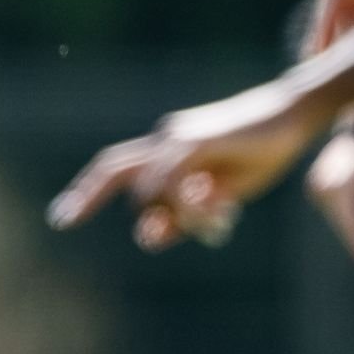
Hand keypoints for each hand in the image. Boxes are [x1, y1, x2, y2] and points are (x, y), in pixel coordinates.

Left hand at [48, 82, 319, 250]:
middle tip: (61, 222)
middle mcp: (165, 139)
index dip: (89, 192)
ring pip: (153, 187)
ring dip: (178, 214)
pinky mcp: (198, 138)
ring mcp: (180, 136)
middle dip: (87, 195)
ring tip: (223, 217)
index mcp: (166, 151)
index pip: (116, 170)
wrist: (292, 117)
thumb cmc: (258, 155)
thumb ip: (183, 217)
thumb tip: (146, 236)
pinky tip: (215, 202)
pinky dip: (185, 198)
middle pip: (114, 167)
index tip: (64, 217)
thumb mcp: (218, 196)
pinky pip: (174, 175)